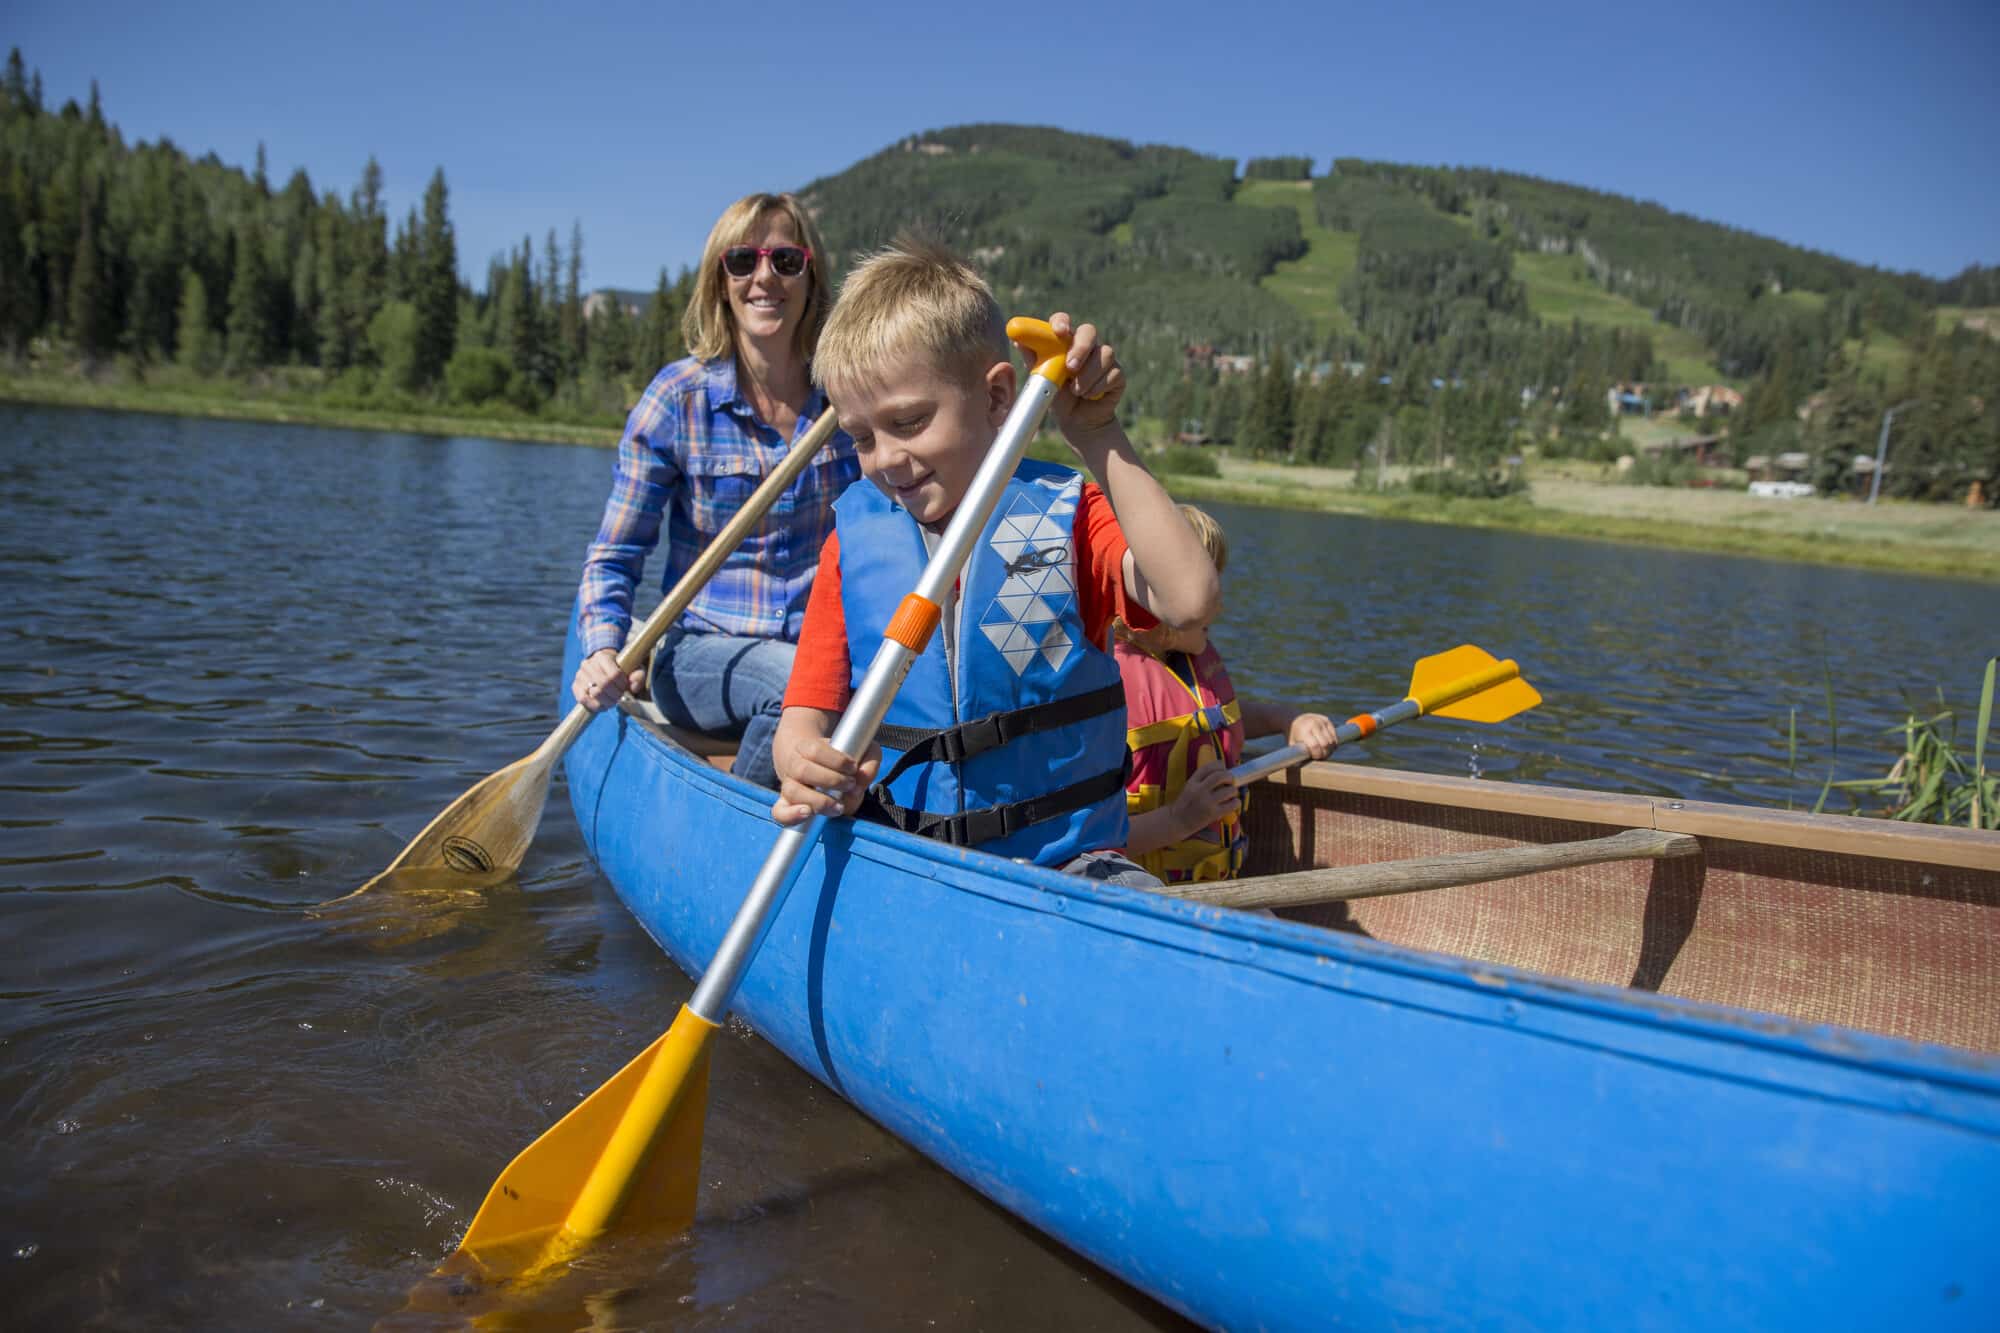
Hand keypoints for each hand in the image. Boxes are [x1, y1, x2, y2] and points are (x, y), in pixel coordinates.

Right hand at [573, 647, 643, 711]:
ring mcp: (580, 675)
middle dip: (615, 695)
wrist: (602, 667)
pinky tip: (602, 705)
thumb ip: (638, 676)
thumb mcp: (633, 668)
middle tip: (620, 698)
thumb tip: (633, 687)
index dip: (622, 686)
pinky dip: (595, 706)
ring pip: (595, 693)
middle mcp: (588, 664)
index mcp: (602, 656)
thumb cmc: (620, 669)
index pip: (614, 674)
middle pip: (604, 684)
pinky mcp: (575, 686)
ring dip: (607, 701)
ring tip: (612, 702)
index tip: (625, 689)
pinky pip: (583, 699)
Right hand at [771, 732, 881, 825]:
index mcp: (806, 747)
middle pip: (803, 771)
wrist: (807, 761)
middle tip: (849, 784)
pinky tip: (807, 814)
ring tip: (837, 806)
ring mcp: (789, 786)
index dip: (836, 760)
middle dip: (831, 780)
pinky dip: (791, 815)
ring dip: (818, 801)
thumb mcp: (858, 750)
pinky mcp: (787, 804)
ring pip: (794, 792)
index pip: (815, 751)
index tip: (853, 767)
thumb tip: (861, 782)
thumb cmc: (838, 758)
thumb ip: (868, 761)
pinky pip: (780, 812)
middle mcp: (793, 765)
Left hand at [1043, 312, 1124, 446]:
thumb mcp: (1042, 379)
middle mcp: (1086, 346)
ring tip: (1077, 391)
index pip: (1063, 321)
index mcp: (1065, 342)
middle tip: (1070, 367)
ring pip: (1105, 353)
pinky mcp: (1117, 374)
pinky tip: (1090, 396)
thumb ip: (1033, 360)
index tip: (1059, 331)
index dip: (1061, 322)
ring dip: (1088, 375)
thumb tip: (1017, 341)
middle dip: (1080, 348)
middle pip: (1089, 331)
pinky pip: (1113, 373)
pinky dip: (1098, 387)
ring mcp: (1104, 358)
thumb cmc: (1057, 396)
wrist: (1076, 421)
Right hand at [1169, 759, 1238, 836]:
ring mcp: (1206, 802)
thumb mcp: (1189, 788)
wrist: (1177, 822)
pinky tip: (1234, 803)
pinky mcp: (1213, 814)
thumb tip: (1224, 774)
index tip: (1223, 768)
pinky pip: (1231, 805)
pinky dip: (1236, 802)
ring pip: (1228, 790)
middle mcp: (1199, 790)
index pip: (1208, 768)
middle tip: (1231, 780)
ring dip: (1234, 790)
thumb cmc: (1186, 804)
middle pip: (1220, 776)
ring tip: (1232, 793)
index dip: (1219, 765)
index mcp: (1192, 782)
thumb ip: (1202, 781)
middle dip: (1229, 776)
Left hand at [1288, 712, 1338, 759]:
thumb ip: (1297, 756)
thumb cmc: (1292, 736)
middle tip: (1321, 757)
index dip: (1317, 755)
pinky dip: (1333, 743)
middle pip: (1326, 744)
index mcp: (1303, 730)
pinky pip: (1335, 735)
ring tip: (1324, 752)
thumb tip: (1303, 770)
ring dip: (1330, 749)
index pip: (1315, 746)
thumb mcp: (1291, 745)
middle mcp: (1313, 724)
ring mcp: (1321, 721)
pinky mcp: (1327, 720)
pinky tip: (1329, 746)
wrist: (1293, 719)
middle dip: (1325, 753)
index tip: (1316, 758)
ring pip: (1332, 740)